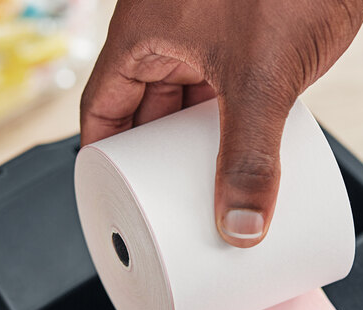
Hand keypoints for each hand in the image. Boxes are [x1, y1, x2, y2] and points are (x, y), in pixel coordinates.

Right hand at [80, 0, 362, 246]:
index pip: (101, 106)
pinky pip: (221, 97)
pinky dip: (224, 128)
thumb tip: (242, 223)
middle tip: (160, 202)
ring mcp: (209, 38)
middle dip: (150, 160)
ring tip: (199, 188)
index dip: (102, 153)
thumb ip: (250, 157)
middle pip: (143, 112)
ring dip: (190, 146)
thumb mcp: (260, 78)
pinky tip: (236, 155)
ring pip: (184, 105)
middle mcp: (171, 34)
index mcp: (146, 32)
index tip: (110, 189)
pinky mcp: (247, 43)